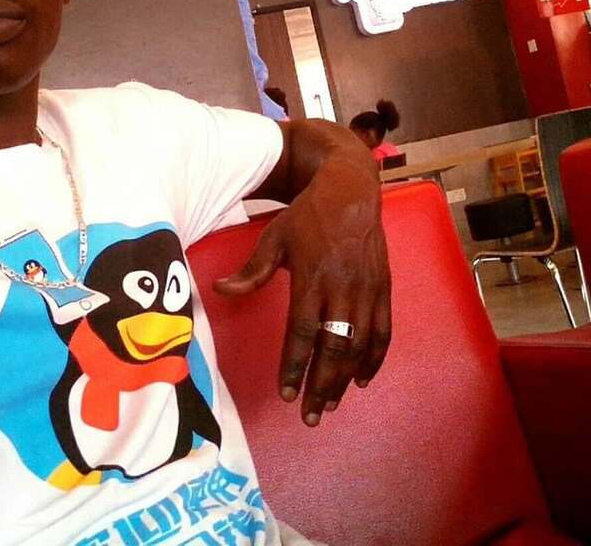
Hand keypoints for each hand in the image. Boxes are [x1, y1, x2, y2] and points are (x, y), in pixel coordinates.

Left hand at [214, 157, 390, 426]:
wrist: (350, 190)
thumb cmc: (307, 216)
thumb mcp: (274, 237)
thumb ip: (252, 271)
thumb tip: (220, 290)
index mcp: (312, 278)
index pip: (302, 332)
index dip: (294, 365)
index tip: (286, 393)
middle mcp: (342, 289)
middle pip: (333, 348)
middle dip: (321, 385)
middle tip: (310, 415)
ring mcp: (367, 290)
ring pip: (360, 346)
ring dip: (345, 379)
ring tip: (331, 404)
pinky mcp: (384, 288)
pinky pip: (383, 331)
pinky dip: (374, 359)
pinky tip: (362, 379)